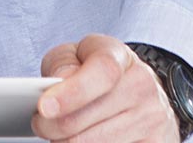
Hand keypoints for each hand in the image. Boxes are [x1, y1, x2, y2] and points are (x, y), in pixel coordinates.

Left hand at [35, 35, 177, 142]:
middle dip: (51, 127)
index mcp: (120, 57)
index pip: (101, 73)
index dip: (72, 92)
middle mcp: (142, 86)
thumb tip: (57, 86)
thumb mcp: (76, 56)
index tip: (44, 107)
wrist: (139, 92)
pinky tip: (84, 139)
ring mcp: (152, 120)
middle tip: (40, 124)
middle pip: (84, 120)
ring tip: (60, 133)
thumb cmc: (97, 74)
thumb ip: (63, 65)